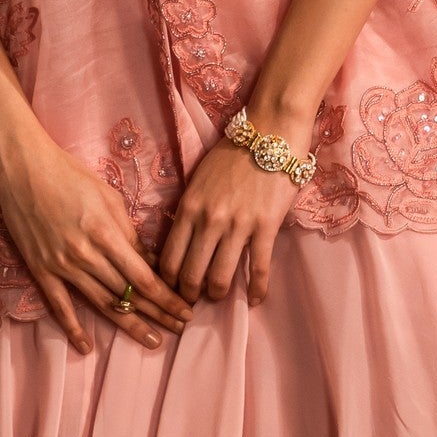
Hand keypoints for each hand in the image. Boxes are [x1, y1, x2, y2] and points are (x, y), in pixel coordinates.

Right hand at [0, 127, 194, 354]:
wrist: (22, 170)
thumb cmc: (70, 175)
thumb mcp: (109, 198)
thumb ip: (129, 233)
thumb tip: (149, 261)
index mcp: (106, 234)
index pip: (144, 277)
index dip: (167, 298)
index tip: (186, 310)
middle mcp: (86, 255)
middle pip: (128, 293)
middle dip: (158, 313)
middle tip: (181, 328)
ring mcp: (62, 266)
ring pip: (102, 303)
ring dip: (129, 324)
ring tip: (152, 340)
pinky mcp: (41, 270)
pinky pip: (60, 305)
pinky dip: (73, 328)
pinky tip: (86, 347)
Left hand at [157, 133, 300, 305]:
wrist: (269, 133)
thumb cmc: (231, 154)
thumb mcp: (197, 180)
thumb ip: (188, 210)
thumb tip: (180, 240)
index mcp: (188, 208)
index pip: (169, 258)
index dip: (167, 282)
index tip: (170, 291)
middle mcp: (209, 221)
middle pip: (191, 274)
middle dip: (189, 295)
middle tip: (191, 303)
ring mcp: (238, 226)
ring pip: (221, 277)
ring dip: (218, 294)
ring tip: (219, 298)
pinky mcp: (265, 228)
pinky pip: (258, 269)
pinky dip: (257, 290)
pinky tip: (255, 300)